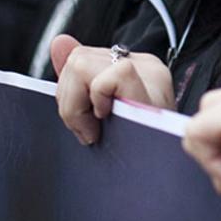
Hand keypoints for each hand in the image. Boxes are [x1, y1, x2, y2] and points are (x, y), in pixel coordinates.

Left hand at [50, 35, 174, 145]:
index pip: (83, 58)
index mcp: (136, 68)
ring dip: (76, 105)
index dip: (70, 92)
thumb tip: (59, 42)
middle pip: (77, 59)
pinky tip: (108, 122)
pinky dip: (96, 103)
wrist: (162, 179)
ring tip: (94, 129)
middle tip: (87, 129)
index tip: (84, 121)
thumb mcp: (101, 112)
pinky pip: (103, 80)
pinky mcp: (149, 84)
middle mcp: (144, 65)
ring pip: (81, 64)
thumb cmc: (138, 152)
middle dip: (69, 100)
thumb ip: (80, 77)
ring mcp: (148, 72)